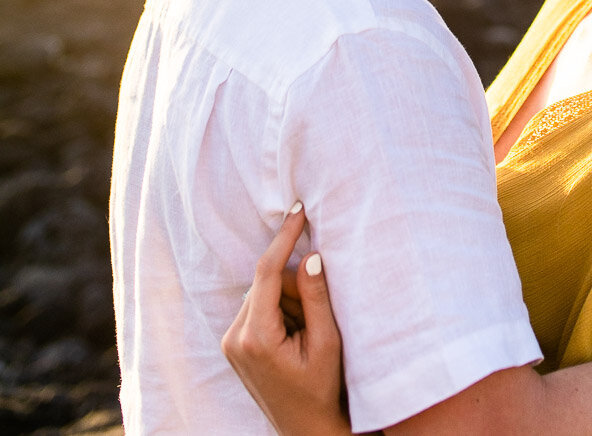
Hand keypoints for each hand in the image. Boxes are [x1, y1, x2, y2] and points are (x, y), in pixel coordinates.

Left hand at [222, 204, 349, 435]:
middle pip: (270, 281)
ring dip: (291, 301)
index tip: (299, 209)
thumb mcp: (328, 342)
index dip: (285, 237)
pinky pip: (262, 306)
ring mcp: (232, 341)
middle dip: (297, 286)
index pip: (267, 272)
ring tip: (308, 336)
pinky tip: (296, 337)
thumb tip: (311, 255)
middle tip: (318, 319)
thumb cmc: (323, 390)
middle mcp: (235, 337)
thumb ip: (317, 297)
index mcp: (255, 337)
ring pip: (267, 292)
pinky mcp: (236, 343)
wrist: (308, 430)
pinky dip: (283, 311)